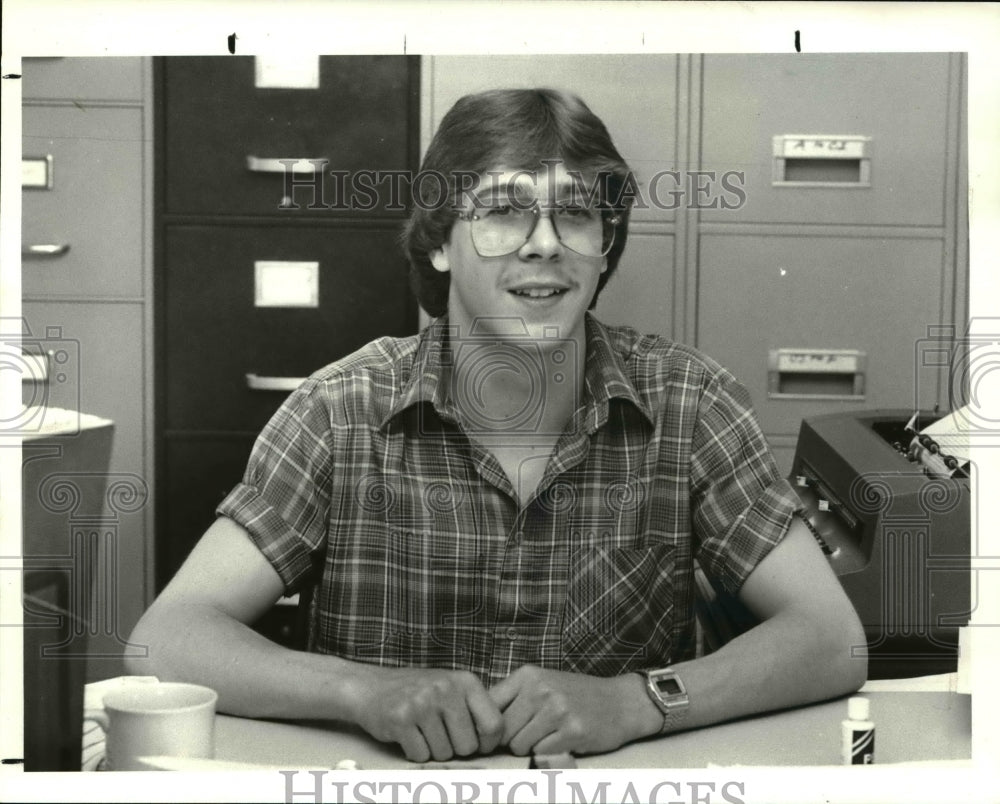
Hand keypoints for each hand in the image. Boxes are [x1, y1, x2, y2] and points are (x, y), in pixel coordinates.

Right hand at [351, 666, 503, 761]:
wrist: (370, 687)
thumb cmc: (417, 691)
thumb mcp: (451, 688)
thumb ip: (474, 708)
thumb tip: (500, 741)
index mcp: (465, 681)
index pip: (494, 725)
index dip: (487, 743)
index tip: (476, 743)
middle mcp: (446, 689)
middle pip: (468, 746)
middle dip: (455, 748)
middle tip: (440, 733)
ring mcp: (422, 703)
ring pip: (444, 753)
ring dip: (433, 750)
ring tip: (422, 730)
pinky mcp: (401, 719)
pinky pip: (420, 755)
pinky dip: (414, 752)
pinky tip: (408, 734)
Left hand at [489, 666, 661, 755]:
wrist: (621, 702)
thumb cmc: (577, 695)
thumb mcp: (543, 683)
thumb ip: (513, 697)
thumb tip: (477, 721)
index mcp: (528, 675)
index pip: (489, 705)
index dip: (488, 725)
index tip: (493, 735)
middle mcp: (540, 689)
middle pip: (501, 730)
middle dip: (511, 740)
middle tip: (531, 735)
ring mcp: (556, 709)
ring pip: (518, 745)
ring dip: (529, 748)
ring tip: (548, 736)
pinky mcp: (571, 731)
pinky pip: (540, 754)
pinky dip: (548, 753)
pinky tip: (562, 741)